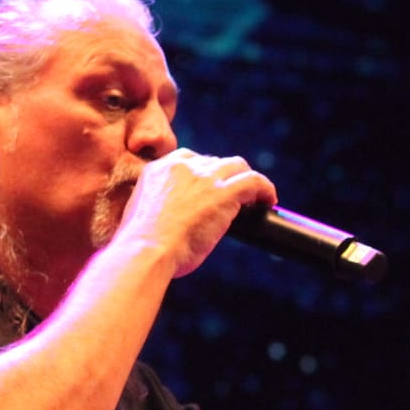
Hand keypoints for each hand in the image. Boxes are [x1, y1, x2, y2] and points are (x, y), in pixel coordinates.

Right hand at [114, 148, 276, 276]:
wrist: (146, 250)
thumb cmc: (141, 246)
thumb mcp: (141, 216)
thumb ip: (156, 206)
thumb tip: (170, 218)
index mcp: (158, 170)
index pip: (188, 159)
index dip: (203, 173)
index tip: (209, 189)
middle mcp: (182, 166)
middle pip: (213, 162)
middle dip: (223, 178)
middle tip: (231, 198)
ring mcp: (205, 177)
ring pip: (236, 166)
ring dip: (245, 181)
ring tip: (254, 199)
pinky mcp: (225, 191)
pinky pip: (255, 181)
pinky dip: (265, 189)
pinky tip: (269, 201)